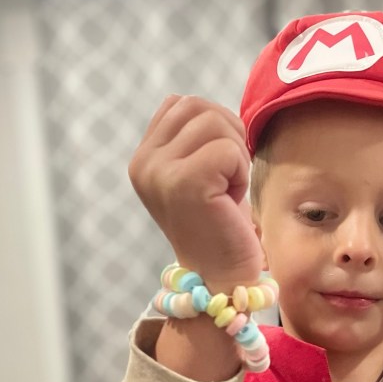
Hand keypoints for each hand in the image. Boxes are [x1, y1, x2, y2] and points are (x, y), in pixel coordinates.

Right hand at [128, 94, 263, 285]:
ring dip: (235, 157)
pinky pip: (229, 149)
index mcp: (142, 158)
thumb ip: (193, 137)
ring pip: (216, 122)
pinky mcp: (186, 182)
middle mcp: (144, 163)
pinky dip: (240, 173)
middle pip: (200, 106)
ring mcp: (161, 172)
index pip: (182, 104)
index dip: (214, 128)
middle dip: (228, 137)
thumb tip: (211, 107)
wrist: (222, 278)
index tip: (217, 169)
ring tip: (226, 193)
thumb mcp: (198, 173)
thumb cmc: (220, 225)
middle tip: (226, 181)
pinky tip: (230, 201)